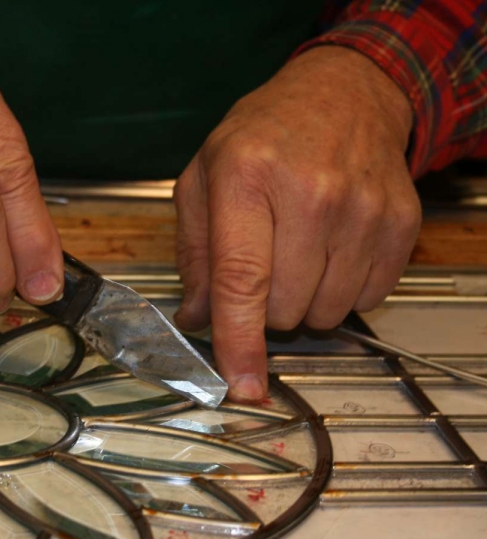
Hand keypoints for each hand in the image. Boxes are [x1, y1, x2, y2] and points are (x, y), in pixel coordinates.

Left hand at [173, 47, 420, 401]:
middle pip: (283, 308)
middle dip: (265, 306)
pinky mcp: (399, 224)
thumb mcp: (204, 178)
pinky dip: (343, 290)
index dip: (238, 341)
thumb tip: (196, 319)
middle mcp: (310, 194)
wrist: (342, 96)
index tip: (241, 386)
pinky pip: (368, 300)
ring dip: (305, 300)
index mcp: (246, 178)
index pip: (239, 279)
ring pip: (326, 313)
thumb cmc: (263, 137)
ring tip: (299, 250)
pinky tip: (332, 249)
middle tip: (265, 261)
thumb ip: (194, 253)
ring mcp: (362, 210)